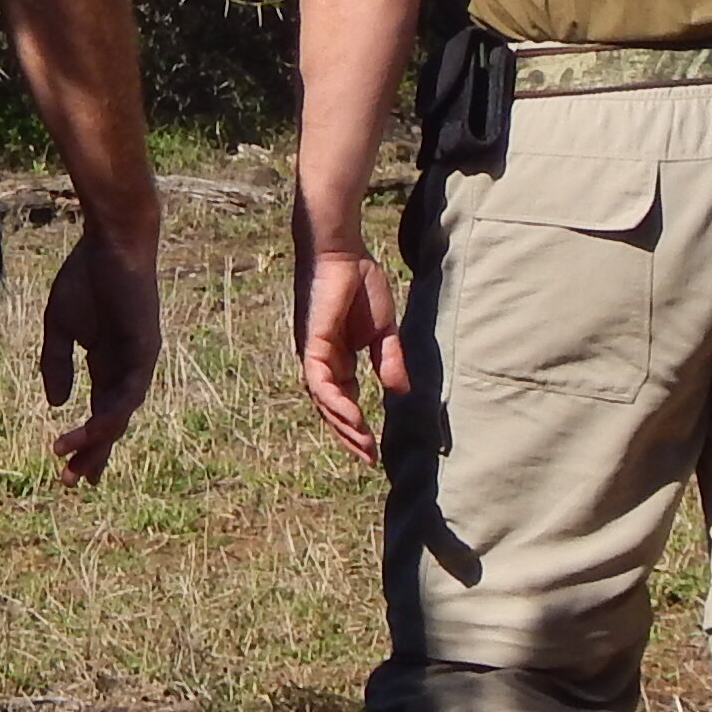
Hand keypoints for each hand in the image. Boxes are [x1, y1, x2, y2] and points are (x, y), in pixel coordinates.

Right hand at [37, 222, 159, 483]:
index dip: (85, 442)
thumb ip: (56, 364)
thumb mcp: (59, 327)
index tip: (66, 470)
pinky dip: (108, 415)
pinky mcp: (145, 351)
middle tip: (71, 483)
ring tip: (67, 457)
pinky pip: (128, 394)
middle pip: (111, 421)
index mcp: (107, 362)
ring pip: (119, 414)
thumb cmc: (85, 276)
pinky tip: (89, 430)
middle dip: (93, 453)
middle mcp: (126, 367)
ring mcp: (138, 361)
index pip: (99, 412)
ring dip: (95, 440)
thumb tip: (56, 403)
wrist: (109, 242)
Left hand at [293, 242, 404, 467]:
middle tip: (368, 459)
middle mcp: (320, 361)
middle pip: (331, 408)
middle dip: (349, 435)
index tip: (373, 450)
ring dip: (343, 425)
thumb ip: (389, 361)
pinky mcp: (312, 344)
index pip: (343, 400)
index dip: (357, 426)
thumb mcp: (384, 331)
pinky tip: (352, 419)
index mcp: (335, 358)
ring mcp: (313, 353)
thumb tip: (400, 392)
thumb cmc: (360, 283)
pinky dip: (335, 403)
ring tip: (363, 447)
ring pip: (323, 401)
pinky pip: (320, 381)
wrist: (343, 252)